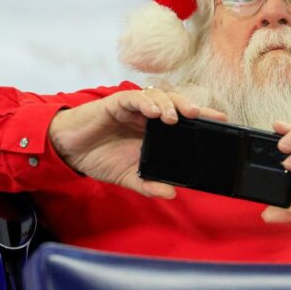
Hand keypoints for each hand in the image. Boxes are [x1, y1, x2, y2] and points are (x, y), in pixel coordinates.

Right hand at [48, 87, 226, 198]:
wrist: (69, 150)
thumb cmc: (99, 158)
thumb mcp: (128, 177)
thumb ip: (148, 184)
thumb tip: (171, 193)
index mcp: (154, 131)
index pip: (182, 121)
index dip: (202, 118)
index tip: (221, 120)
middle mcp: (147, 116)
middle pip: (174, 103)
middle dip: (189, 107)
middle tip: (201, 115)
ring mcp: (133, 108)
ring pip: (157, 96)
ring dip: (168, 104)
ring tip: (174, 117)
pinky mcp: (116, 103)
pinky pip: (134, 98)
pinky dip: (145, 102)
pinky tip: (153, 112)